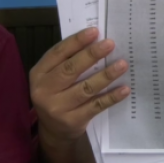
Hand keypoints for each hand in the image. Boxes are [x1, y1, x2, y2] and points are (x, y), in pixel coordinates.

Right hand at [30, 27, 130, 143]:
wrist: (53, 131)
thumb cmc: (57, 94)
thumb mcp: (52, 77)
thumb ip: (67, 60)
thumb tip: (95, 40)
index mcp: (39, 73)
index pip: (58, 53)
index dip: (76, 41)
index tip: (95, 31)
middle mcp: (44, 90)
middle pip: (71, 69)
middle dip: (92, 55)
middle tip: (110, 44)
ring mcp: (58, 108)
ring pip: (86, 88)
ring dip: (106, 75)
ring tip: (122, 64)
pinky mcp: (73, 121)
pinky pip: (96, 106)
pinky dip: (111, 97)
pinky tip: (124, 89)